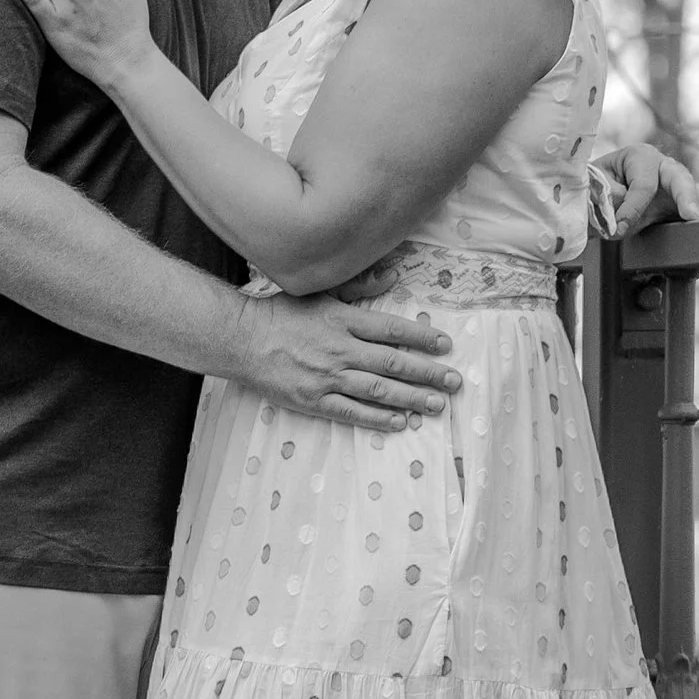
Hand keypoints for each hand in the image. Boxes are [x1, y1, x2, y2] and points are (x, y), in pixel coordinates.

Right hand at [231, 292, 460, 431]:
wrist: (242, 340)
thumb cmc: (280, 313)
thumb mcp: (320, 291)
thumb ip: (359, 285)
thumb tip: (392, 276)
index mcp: (343, 320)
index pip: (392, 330)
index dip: (422, 338)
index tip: (446, 345)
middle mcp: (341, 349)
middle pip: (394, 363)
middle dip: (428, 373)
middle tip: (455, 382)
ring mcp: (328, 377)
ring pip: (379, 390)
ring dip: (412, 398)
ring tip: (438, 404)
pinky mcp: (315, 400)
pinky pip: (353, 412)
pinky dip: (379, 418)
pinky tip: (401, 421)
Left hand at [595, 141, 698, 233]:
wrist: (593, 199)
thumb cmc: (593, 189)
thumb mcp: (594, 190)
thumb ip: (608, 199)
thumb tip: (621, 213)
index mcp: (639, 157)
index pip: (643, 184)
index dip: (632, 208)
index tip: (618, 229)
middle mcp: (663, 167)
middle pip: (680, 179)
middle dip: (685, 197)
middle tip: (690, 216)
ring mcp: (676, 186)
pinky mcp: (683, 205)